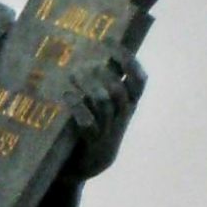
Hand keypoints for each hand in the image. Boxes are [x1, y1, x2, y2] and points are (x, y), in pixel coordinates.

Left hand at [63, 45, 145, 179]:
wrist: (87, 165)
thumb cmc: (94, 126)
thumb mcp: (104, 105)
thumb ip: (102, 82)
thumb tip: (92, 52)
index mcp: (130, 104)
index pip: (138, 79)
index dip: (127, 59)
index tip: (108, 40)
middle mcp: (123, 116)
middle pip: (117, 89)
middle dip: (99, 73)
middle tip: (82, 64)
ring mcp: (109, 130)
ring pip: (103, 102)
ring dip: (87, 85)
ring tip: (72, 74)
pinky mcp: (92, 142)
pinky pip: (88, 122)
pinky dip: (77, 106)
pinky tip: (67, 94)